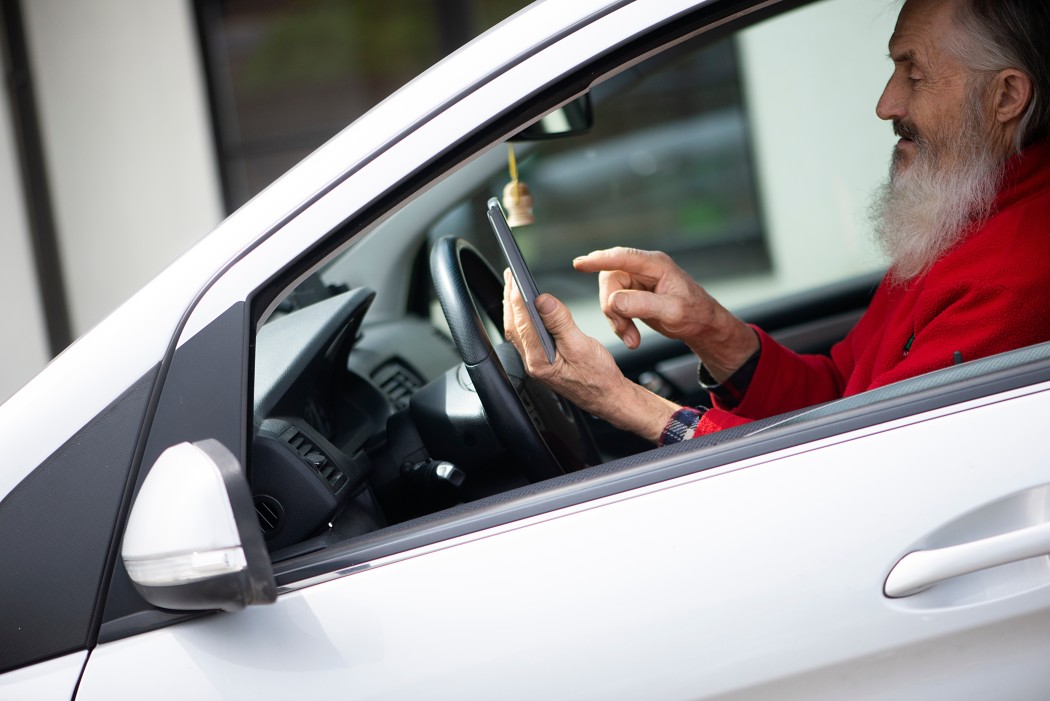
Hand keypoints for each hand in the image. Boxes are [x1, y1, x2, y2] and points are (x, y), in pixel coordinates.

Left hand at [502, 269, 678, 442]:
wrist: (608, 397)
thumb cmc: (599, 377)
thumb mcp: (582, 346)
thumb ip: (560, 323)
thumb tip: (542, 301)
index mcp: (540, 360)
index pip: (523, 323)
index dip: (518, 298)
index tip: (516, 279)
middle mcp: (533, 362)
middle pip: (514, 325)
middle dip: (510, 299)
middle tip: (510, 276)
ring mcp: (536, 362)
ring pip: (518, 330)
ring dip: (514, 308)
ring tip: (514, 288)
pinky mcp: (542, 361)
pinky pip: (526, 336)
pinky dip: (523, 319)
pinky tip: (527, 311)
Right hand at [573, 247, 757, 381]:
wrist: (703, 326)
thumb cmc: (694, 314)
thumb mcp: (671, 312)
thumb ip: (642, 305)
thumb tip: (613, 301)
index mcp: (656, 265)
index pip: (622, 258)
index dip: (599, 259)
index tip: (579, 263)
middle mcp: (644, 269)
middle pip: (611, 280)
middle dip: (612, 308)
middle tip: (623, 330)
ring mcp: (638, 281)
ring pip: (610, 295)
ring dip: (616, 320)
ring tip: (631, 338)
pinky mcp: (634, 295)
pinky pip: (615, 306)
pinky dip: (619, 324)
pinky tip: (631, 337)